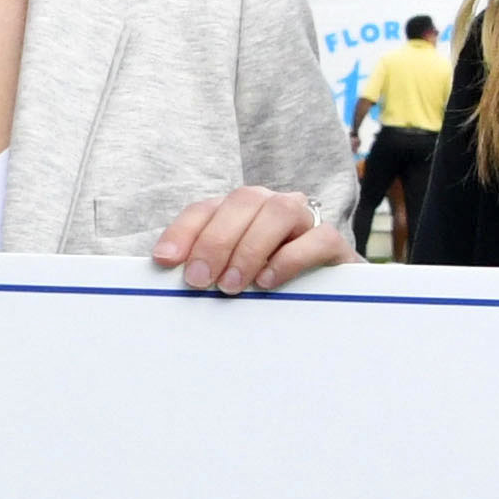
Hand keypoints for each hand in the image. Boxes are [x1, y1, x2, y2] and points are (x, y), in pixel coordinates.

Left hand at [145, 186, 346, 295]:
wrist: (329, 296)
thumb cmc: (266, 287)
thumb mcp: (231, 278)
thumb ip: (208, 272)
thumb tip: (175, 281)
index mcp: (239, 212)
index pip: (205, 208)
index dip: (183, 231)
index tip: (165, 260)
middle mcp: (270, 206)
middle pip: (242, 203)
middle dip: (214, 241)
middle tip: (198, 280)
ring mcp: (305, 220)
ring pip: (279, 211)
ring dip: (249, 248)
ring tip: (231, 285)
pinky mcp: (334, 243)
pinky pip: (317, 237)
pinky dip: (290, 258)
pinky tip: (268, 282)